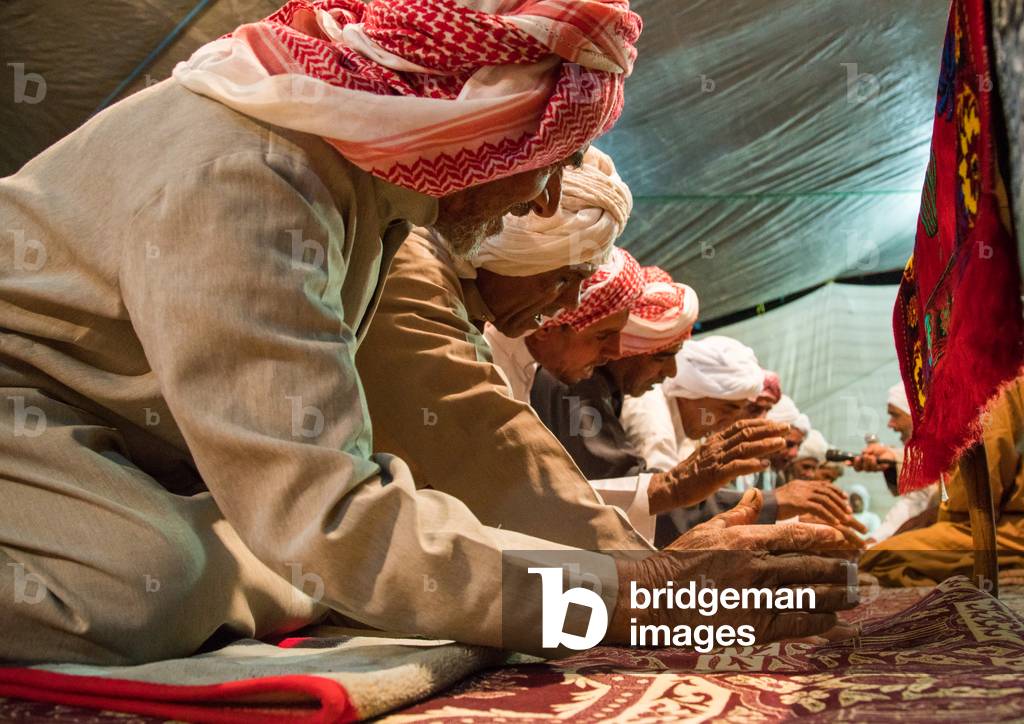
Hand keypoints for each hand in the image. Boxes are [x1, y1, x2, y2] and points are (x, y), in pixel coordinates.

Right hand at [606, 490, 858, 645]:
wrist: (657, 598)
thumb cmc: (680, 560)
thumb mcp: (708, 528)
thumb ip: (738, 512)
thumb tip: (756, 492)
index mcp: (746, 539)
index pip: (794, 534)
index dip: (822, 535)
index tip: (841, 537)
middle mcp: (756, 566)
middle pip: (810, 566)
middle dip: (837, 569)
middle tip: (856, 570)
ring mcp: (757, 597)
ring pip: (810, 595)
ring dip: (836, 596)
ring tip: (854, 596)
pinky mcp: (754, 625)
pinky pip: (797, 623)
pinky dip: (820, 622)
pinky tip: (834, 621)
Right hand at [647, 419, 787, 513]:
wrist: (673, 486)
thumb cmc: (692, 474)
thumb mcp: (709, 455)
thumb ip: (725, 449)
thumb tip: (744, 447)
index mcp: (716, 440)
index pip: (741, 426)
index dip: (761, 423)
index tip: (777, 423)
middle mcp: (717, 446)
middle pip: (747, 433)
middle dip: (769, 430)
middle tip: (787, 428)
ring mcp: (716, 459)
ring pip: (745, 448)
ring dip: (765, 444)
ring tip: (782, 443)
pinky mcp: (715, 475)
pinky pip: (736, 467)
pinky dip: (752, 465)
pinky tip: (765, 465)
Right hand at [776, 479, 862, 531]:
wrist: (760, 506)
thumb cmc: (772, 506)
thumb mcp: (789, 499)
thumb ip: (801, 499)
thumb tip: (811, 505)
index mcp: (801, 484)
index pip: (823, 484)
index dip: (836, 491)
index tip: (845, 498)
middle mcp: (802, 486)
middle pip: (827, 491)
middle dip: (840, 502)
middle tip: (850, 511)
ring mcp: (800, 493)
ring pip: (825, 500)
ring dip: (837, 510)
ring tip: (846, 519)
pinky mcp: (799, 502)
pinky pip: (818, 508)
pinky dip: (829, 516)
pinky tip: (835, 523)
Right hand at [851, 443, 896, 471]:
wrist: (888, 452)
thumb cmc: (877, 449)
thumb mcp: (872, 447)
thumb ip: (867, 449)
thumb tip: (864, 452)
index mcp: (860, 461)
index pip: (853, 464)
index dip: (849, 464)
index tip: (846, 462)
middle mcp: (864, 466)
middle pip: (858, 469)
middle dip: (859, 463)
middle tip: (864, 456)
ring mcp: (871, 468)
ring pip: (867, 469)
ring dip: (869, 463)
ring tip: (872, 457)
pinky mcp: (879, 469)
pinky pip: (878, 469)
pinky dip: (879, 466)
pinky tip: (881, 462)